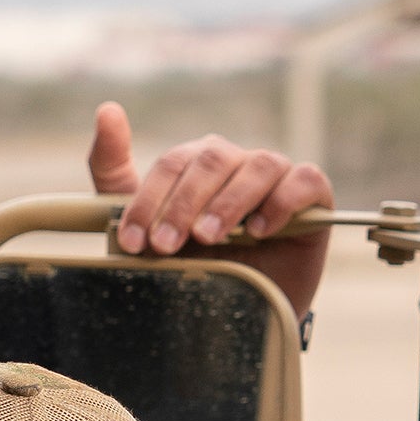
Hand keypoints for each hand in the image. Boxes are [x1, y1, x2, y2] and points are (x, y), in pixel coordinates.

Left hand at [89, 103, 334, 321]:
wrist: (238, 310)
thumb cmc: (191, 262)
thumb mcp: (143, 224)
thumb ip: (114, 171)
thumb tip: (107, 110)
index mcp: (195, 164)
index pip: (172, 166)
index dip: (149, 201)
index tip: (133, 241)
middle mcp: (236, 162)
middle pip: (211, 161)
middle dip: (183, 205)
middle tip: (167, 245)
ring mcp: (275, 175)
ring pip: (257, 166)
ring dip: (228, 203)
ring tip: (210, 238)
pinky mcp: (312, 196)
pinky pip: (304, 180)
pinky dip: (282, 202)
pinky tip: (260, 230)